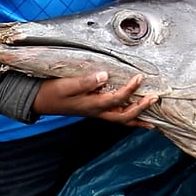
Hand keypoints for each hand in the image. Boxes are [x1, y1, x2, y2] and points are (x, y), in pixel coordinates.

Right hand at [32, 72, 155, 127]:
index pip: (116, 99)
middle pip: (124, 116)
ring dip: (138, 118)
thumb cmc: (52, 91)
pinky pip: (117, 117)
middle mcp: (97, 112)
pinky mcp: (96, 110)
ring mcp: (97, 113)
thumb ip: (86, 82)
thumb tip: (105, 76)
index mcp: (92, 105)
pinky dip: (130, 118)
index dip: (130, 89)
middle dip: (141, 109)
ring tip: (155, 120)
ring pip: (122, 120)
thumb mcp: (66, 85)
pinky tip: (139, 118)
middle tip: (155, 98)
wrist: (40, 100)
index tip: (139, 77)